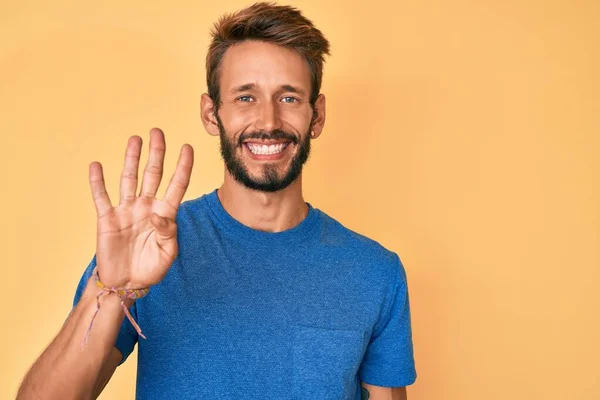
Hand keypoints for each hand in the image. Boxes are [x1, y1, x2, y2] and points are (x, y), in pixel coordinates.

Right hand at [88, 127, 193, 288]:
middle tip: (157, 132)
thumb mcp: (167, 253)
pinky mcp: (107, 219)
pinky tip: (96, 165)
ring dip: (131, 159)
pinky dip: (98, 182)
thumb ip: (168, 232)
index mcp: (164, 214)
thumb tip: (159, 215)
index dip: (183, 167)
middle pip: (152, 174)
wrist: (126, 284)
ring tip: (135, 139)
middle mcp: (146, 207)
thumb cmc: (151, 269)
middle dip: (156, 153)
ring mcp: (126, 211)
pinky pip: (101, 197)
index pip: (176, 185)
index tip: (187, 147)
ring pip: (129, 179)